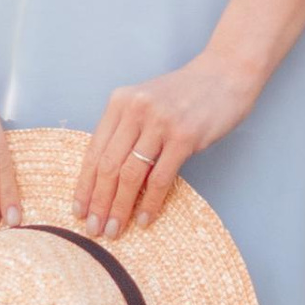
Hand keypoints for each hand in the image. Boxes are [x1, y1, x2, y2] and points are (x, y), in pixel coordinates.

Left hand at [78, 51, 261, 238]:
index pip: (94, 151)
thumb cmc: (186, 93)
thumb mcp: (147, 103)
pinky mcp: (184, 137)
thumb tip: (108, 178)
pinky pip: (160, 178)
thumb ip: (127, 131)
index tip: (78, 210)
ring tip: (114, 230)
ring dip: (119, 207)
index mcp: (120, 102)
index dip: (84, 185)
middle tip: (93, 229)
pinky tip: (144, 219)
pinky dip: (150, 203)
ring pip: (130, 174)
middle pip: (108, 166)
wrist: (226, 74)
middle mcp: (135, 110)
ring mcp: (160, 123)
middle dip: (98, 202)